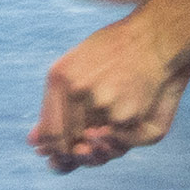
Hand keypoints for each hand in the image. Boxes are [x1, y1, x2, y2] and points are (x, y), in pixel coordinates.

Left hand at [32, 19, 187, 172]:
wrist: (156, 37)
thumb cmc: (115, 50)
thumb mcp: (76, 65)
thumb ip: (53, 104)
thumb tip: (33, 143)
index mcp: (60, 76)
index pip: (49, 133)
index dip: (55, 149)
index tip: (66, 150)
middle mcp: (77, 90)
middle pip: (68, 143)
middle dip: (77, 153)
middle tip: (88, 147)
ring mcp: (102, 102)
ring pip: (93, 146)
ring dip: (100, 149)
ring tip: (108, 132)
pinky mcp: (125, 113)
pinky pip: (116, 141)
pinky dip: (119, 141)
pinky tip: (124, 125)